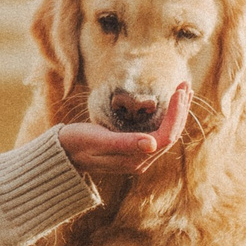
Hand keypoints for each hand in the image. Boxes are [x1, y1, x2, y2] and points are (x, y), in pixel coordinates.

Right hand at [58, 82, 189, 174]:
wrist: (61, 153)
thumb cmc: (76, 143)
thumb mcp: (98, 139)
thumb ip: (125, 143)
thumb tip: (152, 145)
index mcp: (134, 160)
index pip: (166, 135)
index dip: (176, 112)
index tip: (179, 89)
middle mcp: (140, 161)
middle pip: (170, 135)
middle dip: (180, 110)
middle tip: (184, 84)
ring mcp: (138, 157)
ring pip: (166, 134)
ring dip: (176, 113)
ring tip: (182, 90)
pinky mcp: (134, 151)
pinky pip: (158, 134)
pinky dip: (166, 117)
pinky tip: (169, 105)